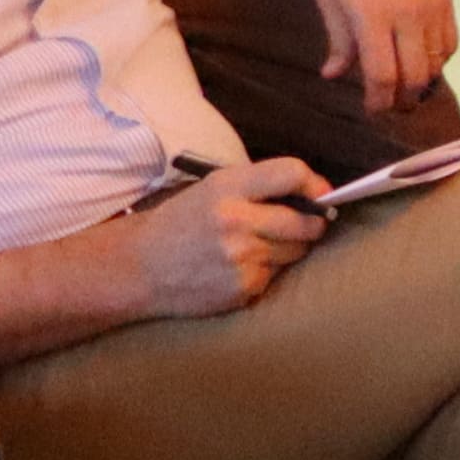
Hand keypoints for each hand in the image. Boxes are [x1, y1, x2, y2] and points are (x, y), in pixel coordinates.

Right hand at [122, 161, 333, 322]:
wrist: (138, 267)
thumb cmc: (182, 223)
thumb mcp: (212, 189)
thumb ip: (260, 186)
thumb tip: (319, 193)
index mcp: (227, 187)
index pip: (292, 174)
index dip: (314, 184)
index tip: (321, 193)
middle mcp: (236, 220)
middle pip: (307, 221)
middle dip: (312, 223)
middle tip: (303, 223)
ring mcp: (241, 256)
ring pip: (298, 250)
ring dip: (289, 248)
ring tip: (255, 245)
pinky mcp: (244, 286)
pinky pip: (277, 274)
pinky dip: (266, 270)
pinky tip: (238, 267)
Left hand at [309, 0, 456, 111]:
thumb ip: (338, 40)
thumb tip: (336, 75)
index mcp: (371, 16)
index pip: (383, 75)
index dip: (379, 100)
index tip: (372, 109)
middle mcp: (407, 16)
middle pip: (415, 75)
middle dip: (402, 99)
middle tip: (391, 106)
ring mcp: (432, 8)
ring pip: (437, 63)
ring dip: (422, 81)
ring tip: (407, 86)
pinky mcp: (446, 0)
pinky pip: (450, 43)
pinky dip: (439, 60)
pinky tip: (424, 60)